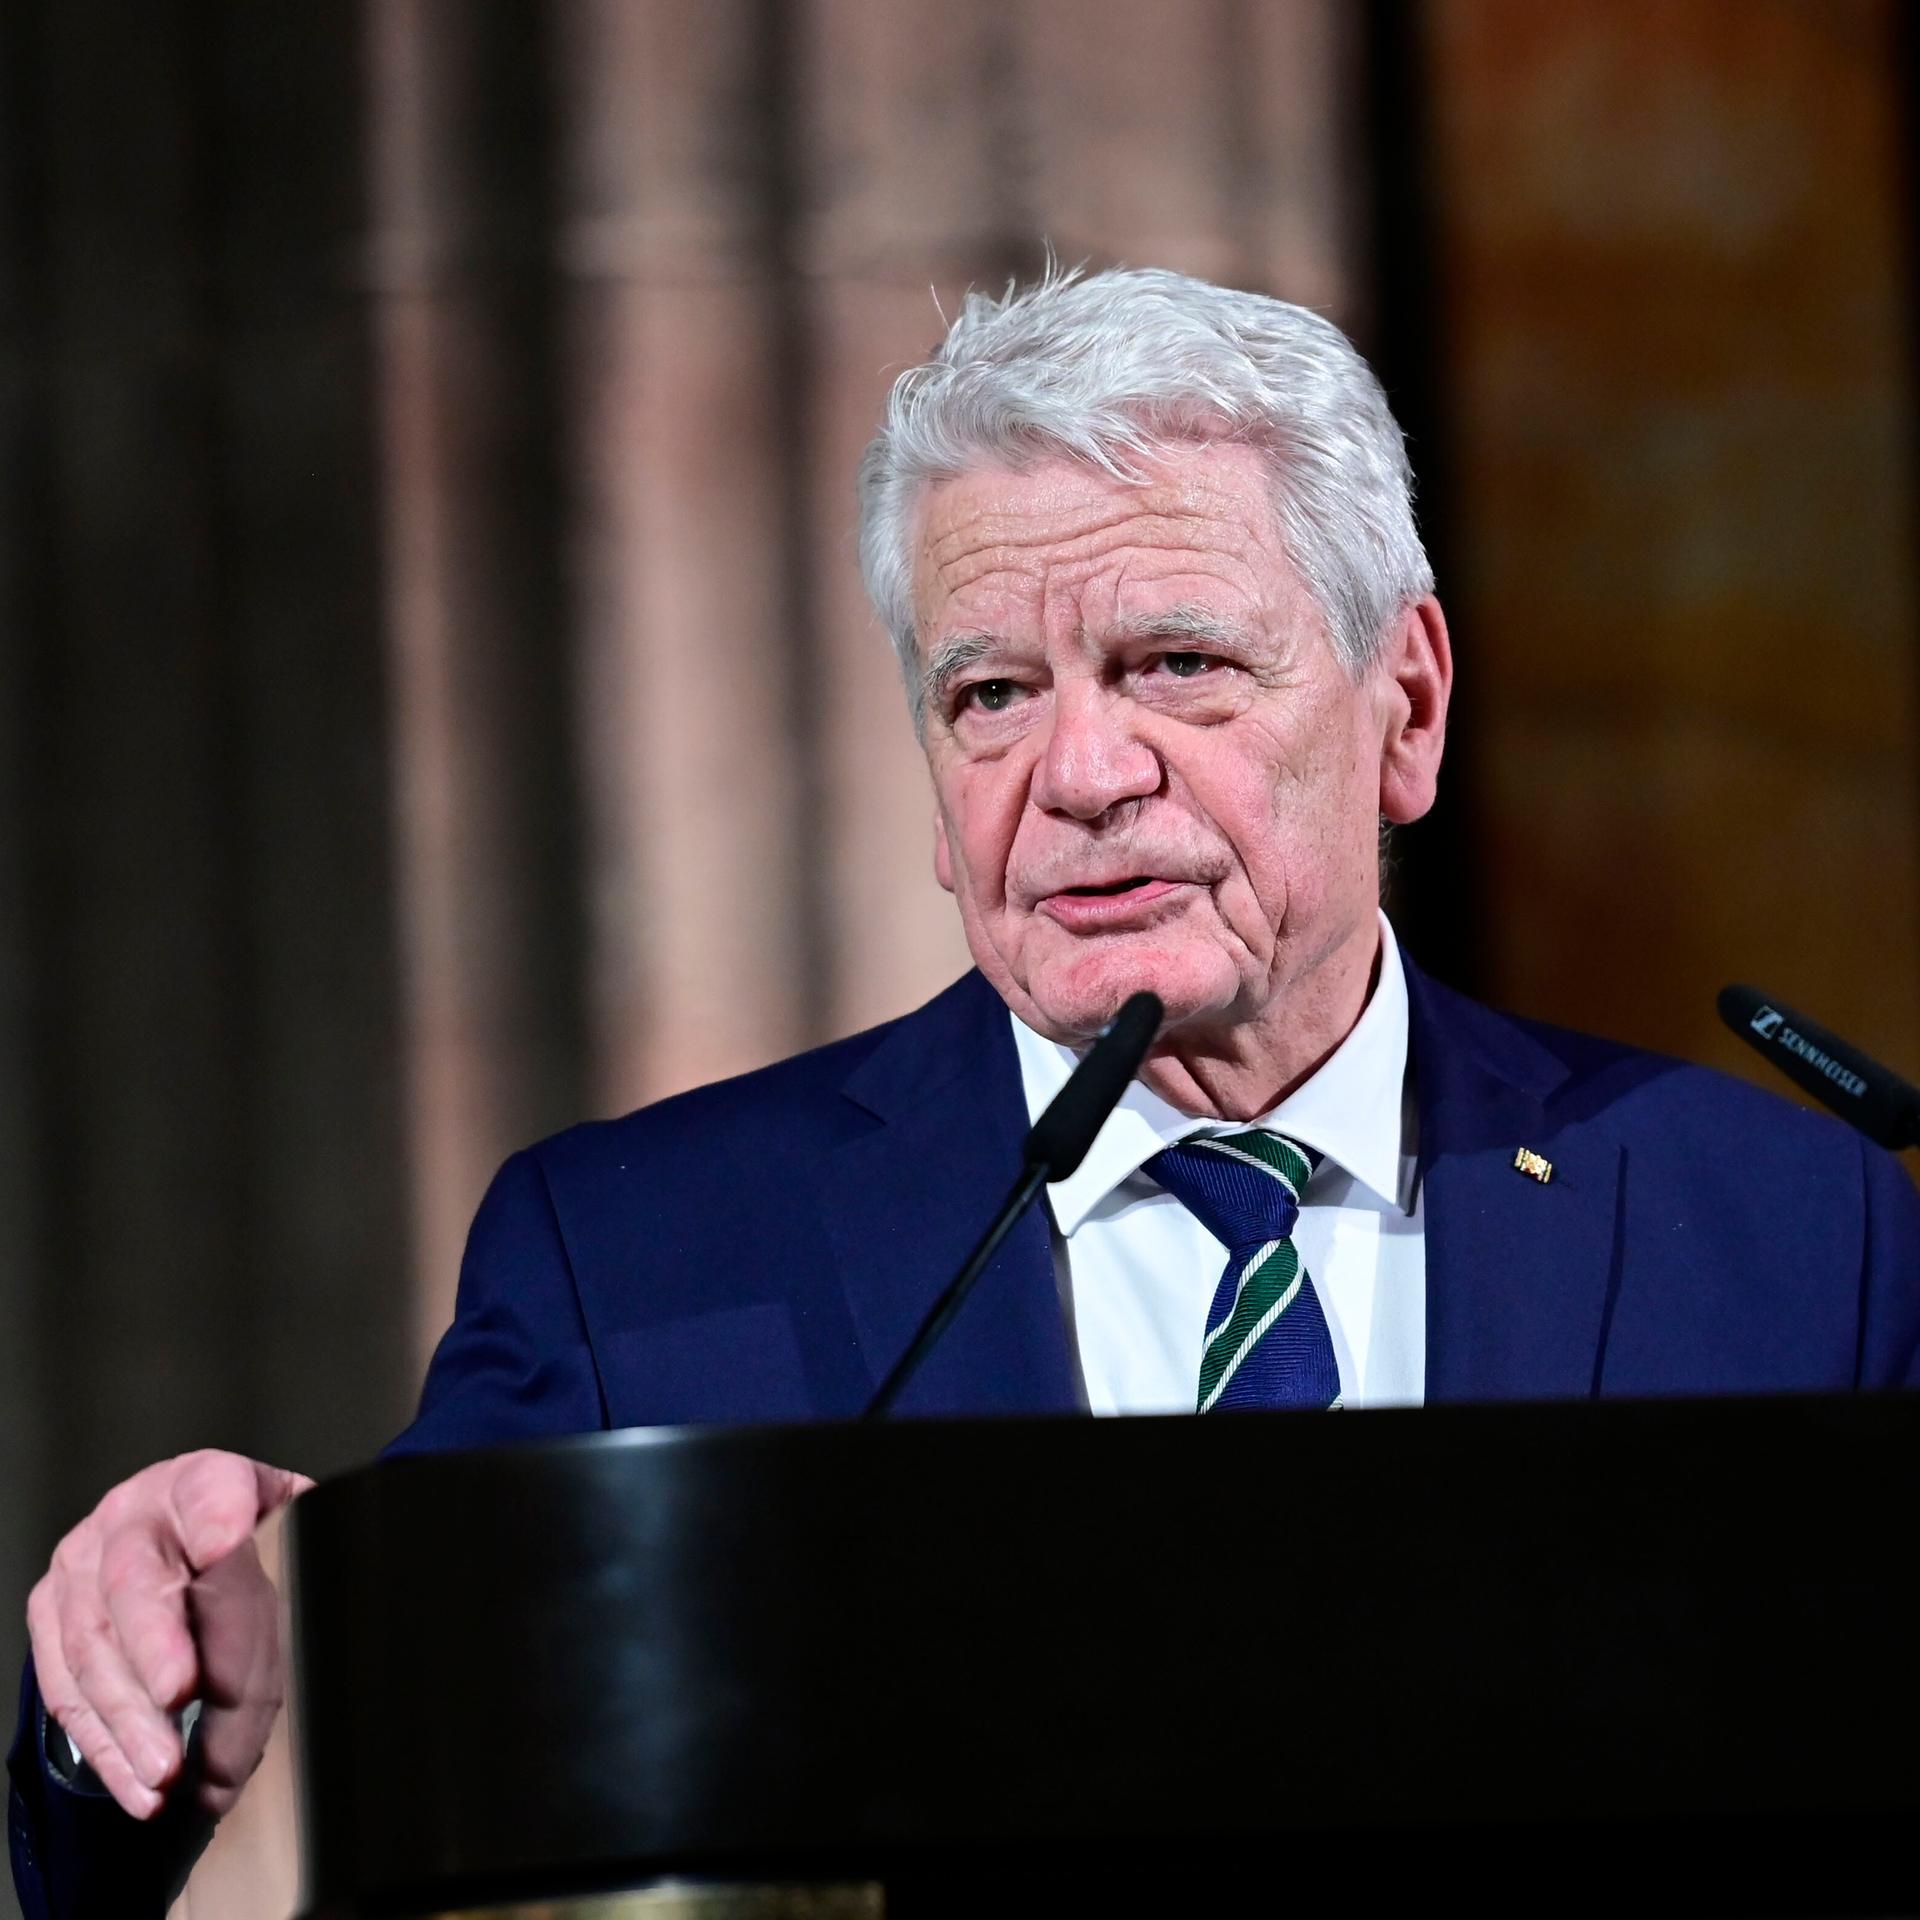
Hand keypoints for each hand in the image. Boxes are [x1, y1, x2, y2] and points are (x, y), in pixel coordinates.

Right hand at [26, 1451, 310, 1819]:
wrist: (184, 1528)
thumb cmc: (248, 1537)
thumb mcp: (284, 1529)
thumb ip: (296, 1569)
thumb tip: (325, 1634)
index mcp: (200, 1481)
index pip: (211, 1488)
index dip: (217, 1513)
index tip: (226, 1543)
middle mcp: (131, 1516)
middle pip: (135, 1578)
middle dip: (155, 1643)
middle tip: (183, 1695)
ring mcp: (80, 1566)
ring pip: (92, 1646)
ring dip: (129, 1718)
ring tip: (168, 1772)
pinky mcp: (50, 1615)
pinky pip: (66, 1691)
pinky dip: (105, 1746)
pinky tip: (139, 1785)